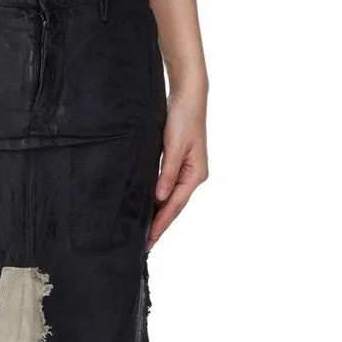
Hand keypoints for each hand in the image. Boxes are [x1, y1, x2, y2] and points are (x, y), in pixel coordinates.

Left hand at [148, 89, 207, 250]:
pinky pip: (169, 189)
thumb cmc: (183, 118)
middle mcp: (194, 176)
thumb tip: (160, 198)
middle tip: (146, 245)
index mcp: (195, 175)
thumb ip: (167, 173)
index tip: (150, 239)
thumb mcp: (174, 146)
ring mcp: (188, 172)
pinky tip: (151, 209)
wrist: (188, 96)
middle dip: (161, 226)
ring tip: (147, 234)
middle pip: (175, 207)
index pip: (175, 206)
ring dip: (160, 216)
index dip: (161, 224)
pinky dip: (160, 202)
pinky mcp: (180, 165)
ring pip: (172, 200)